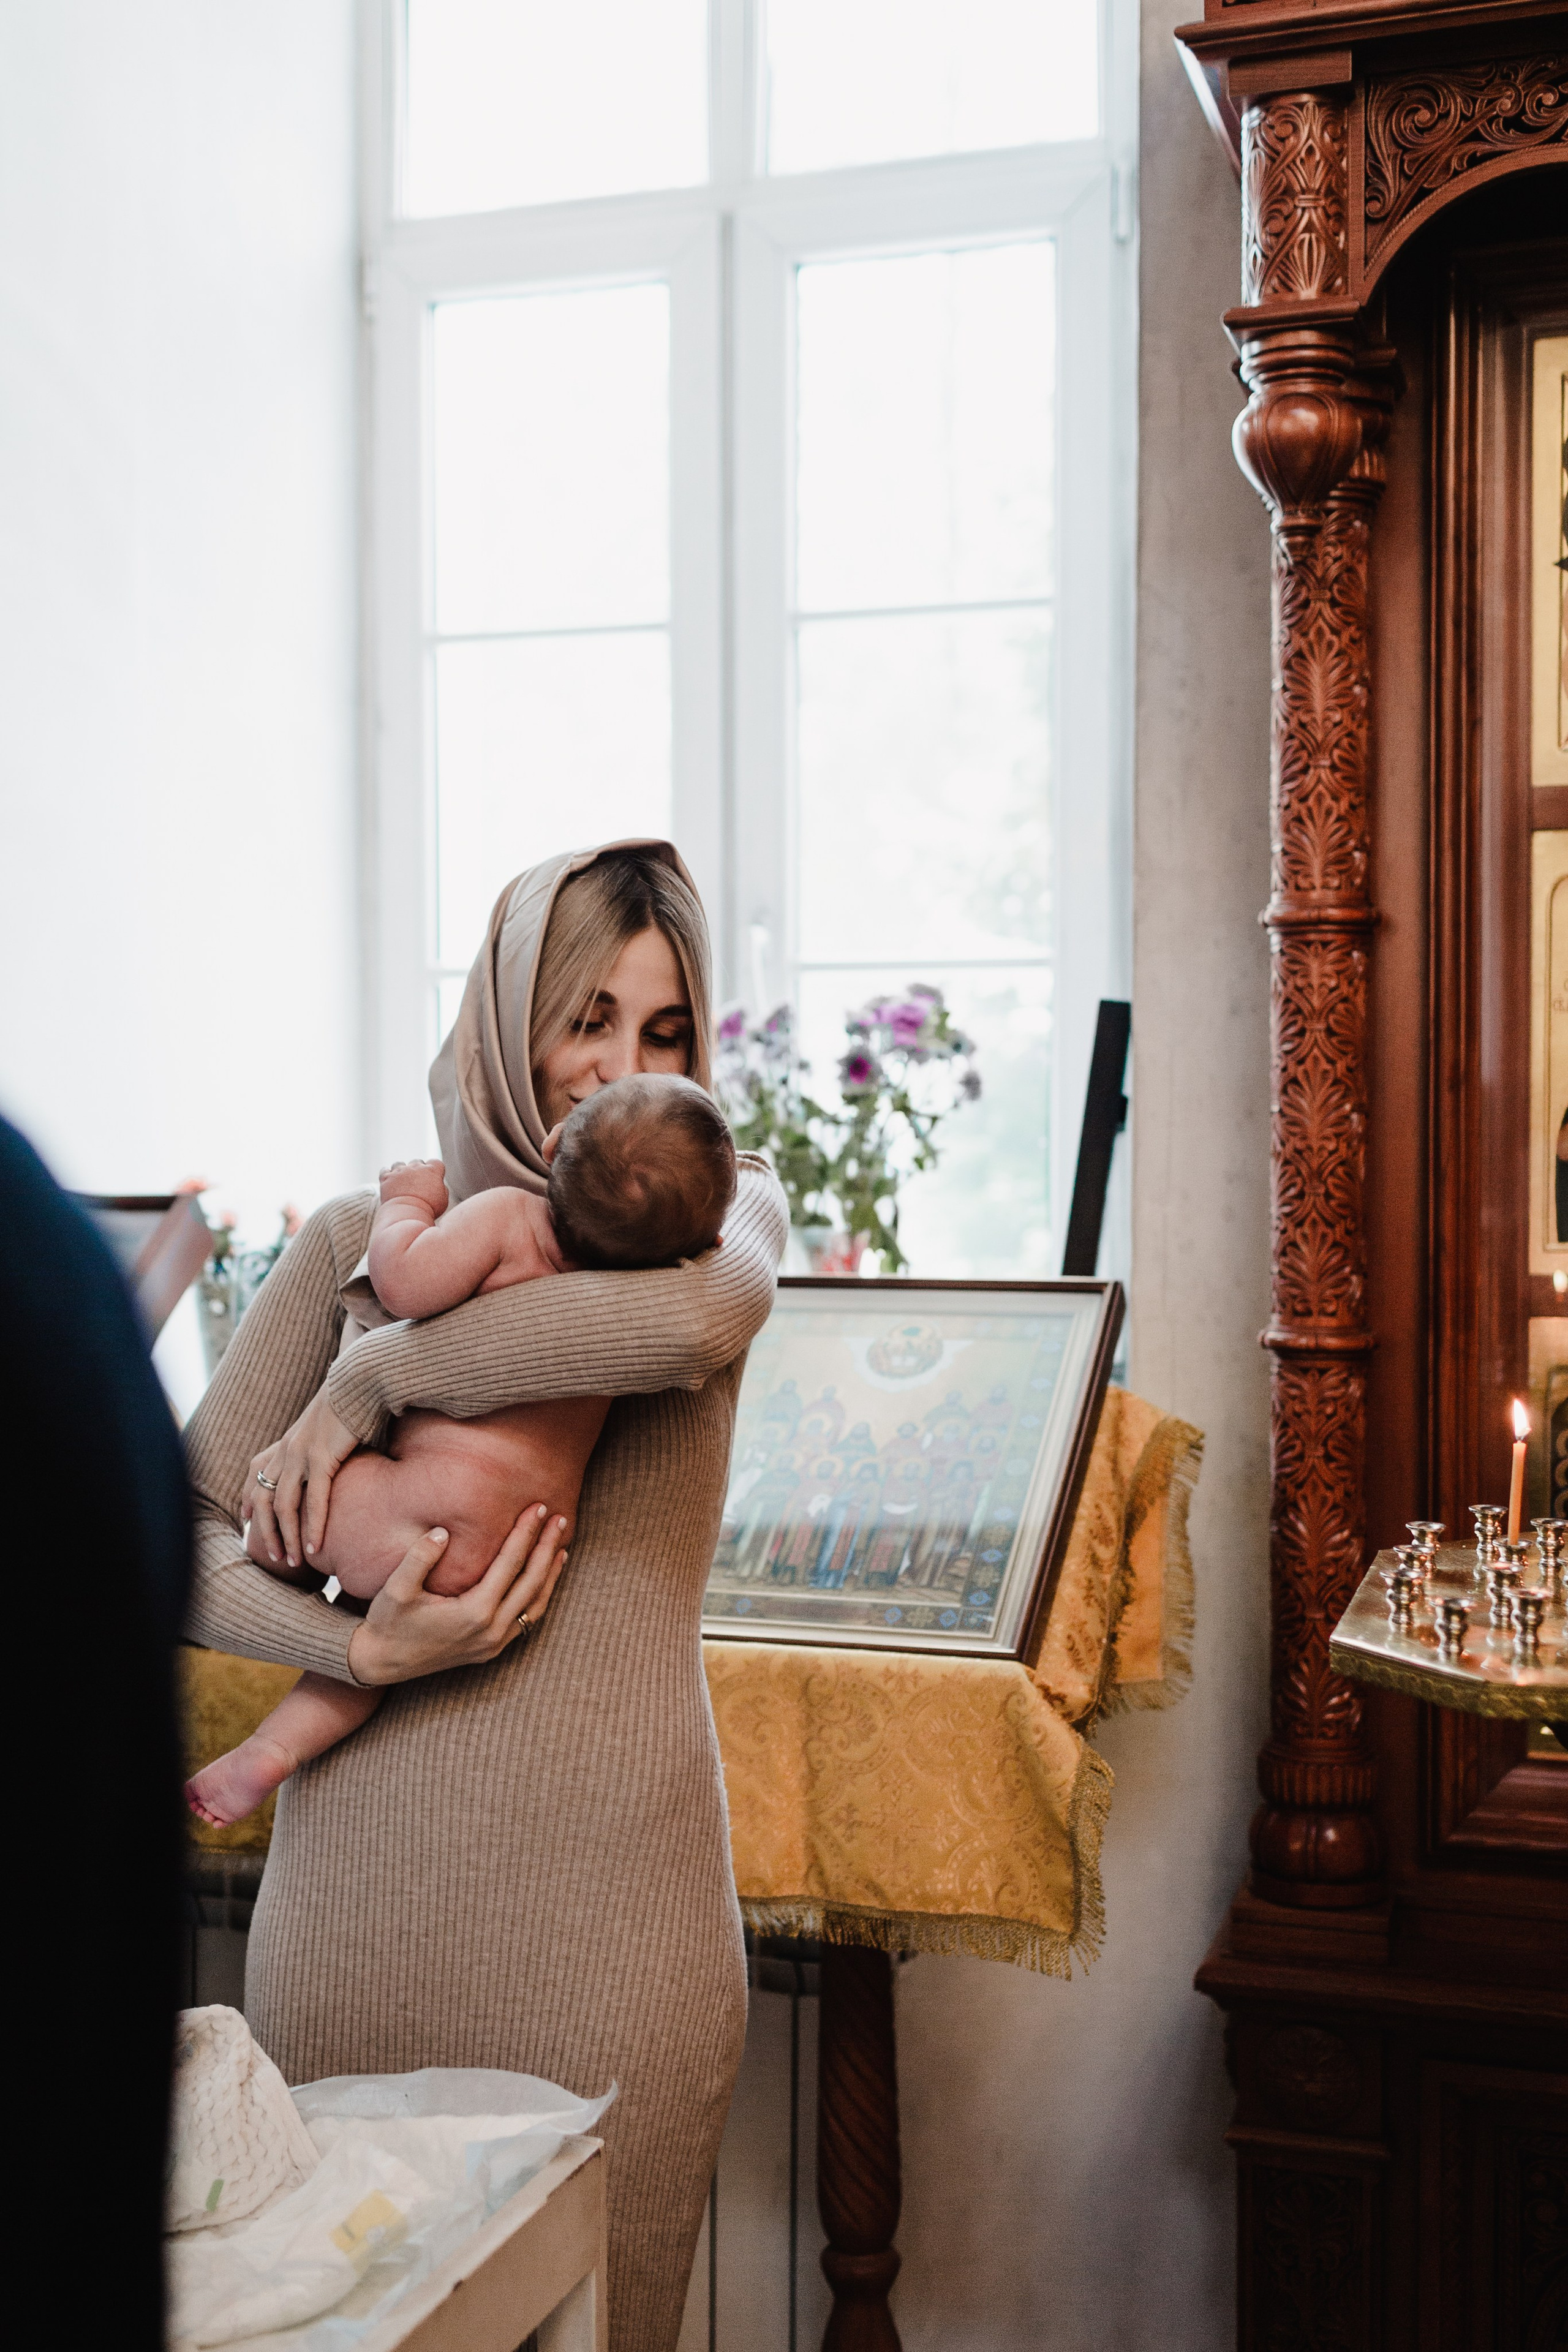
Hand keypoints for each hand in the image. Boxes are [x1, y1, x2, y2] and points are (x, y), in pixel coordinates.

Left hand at [244, 1389, 358, 1569]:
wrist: (362, 1379)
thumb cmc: (354, 1403)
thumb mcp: (329, 1429)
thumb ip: (323, 1448)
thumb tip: (333, 1461)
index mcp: (286, 1441)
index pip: (254, 1474)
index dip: (247, 1499)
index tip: (247, 1522)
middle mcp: (286, 1449)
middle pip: (263, 1497)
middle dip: (266, 1531)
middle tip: (273, 1556)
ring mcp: (300, 1453)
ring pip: (283, 1505)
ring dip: (287, 1537)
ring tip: (293, 1561)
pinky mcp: (321, 1456)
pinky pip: (313, 1500)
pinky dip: (312, 1527)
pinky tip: (314, 1547)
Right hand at [346, 1507, 571, 1686]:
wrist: (380, 1662)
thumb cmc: (387, 1621)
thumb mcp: (396, 1589)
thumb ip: (419, 1559)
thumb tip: (442, 1532)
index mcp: (474, 1613)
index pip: (510, 1564)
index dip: (526, 1533)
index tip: (538, 1507)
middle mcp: (491, 1631)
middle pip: (531, 1582)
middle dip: (546, 1547)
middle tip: (560, 1518)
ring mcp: (494, 1644)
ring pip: (536, 1604)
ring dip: (550, 1573)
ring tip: (560, 1545)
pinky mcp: (491, 1650)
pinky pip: (526, 1620)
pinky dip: (539, 1596)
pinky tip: (543, 1578)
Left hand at [378, 1158, 448, 1215]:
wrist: (408, 1214)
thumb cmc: (428, 1209)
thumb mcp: (443, 1200)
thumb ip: (442, 1189)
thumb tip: (439, 1185)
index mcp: (432, 1170)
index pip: (436, 1162)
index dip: (435, 1170)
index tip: (433, 1179)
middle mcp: (415, 1167)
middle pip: (417, 1162)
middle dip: (417, 1170)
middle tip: (417, 1184)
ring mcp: (399, 1171)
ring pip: (400, 1164)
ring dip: (401, 1171)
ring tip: (402, 1183)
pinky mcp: (386, 1177)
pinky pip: (385, 1170)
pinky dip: (387, 1175)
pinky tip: (389, 1181)